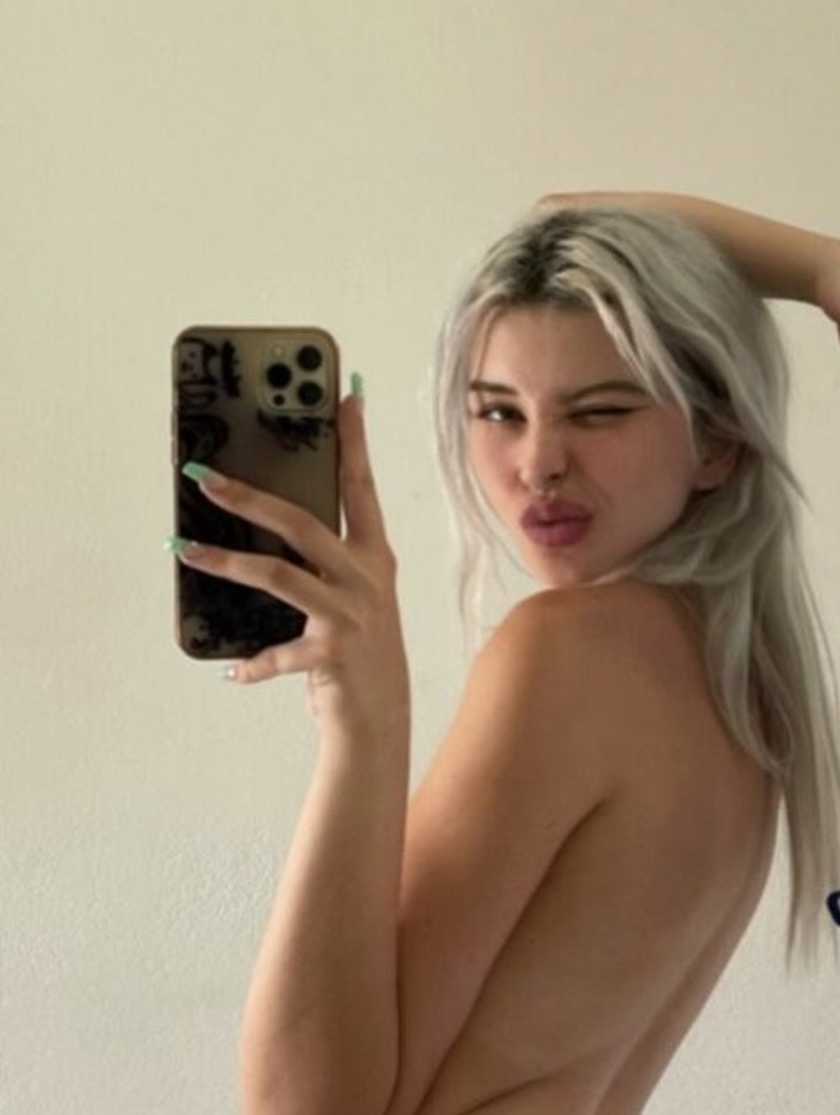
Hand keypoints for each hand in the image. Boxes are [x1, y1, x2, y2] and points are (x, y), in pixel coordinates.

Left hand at [176, 391, 408, 737]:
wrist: (381, 718)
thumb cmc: (359, 649)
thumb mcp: (352, 595)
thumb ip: (324, 561)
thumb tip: (267, 521)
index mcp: (374, 555)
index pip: (360, 486)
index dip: (353, 441)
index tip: (343, 396)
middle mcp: (367, 578)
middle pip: (301, 523)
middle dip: (248, 497)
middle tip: (203, 477)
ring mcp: (351, 614)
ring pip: (278, 575)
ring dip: (225, 562)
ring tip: (183, 550)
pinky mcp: (332, 653)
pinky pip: (277, 651)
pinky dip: (251, 662)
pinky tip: (231, 669)